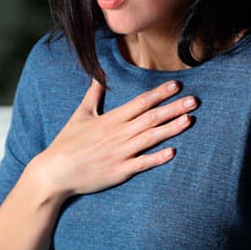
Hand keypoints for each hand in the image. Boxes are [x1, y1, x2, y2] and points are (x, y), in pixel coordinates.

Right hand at [31, 79, 196, 198]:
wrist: (55, 172)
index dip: (159, 94)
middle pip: (151, 118)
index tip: (176, 86)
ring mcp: (120, 153)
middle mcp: (118, 134)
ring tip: (189, 119)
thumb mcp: (80, 115)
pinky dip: (157, 158)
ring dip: (171, 128)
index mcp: (111, 119)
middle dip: (173, 108)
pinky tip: (172, 152)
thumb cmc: (67, 143)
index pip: (140, 103)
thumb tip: (98, 77)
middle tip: (195, 100)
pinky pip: (142, 163)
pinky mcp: (119, 171)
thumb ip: (93, 96)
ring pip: (151, 138)